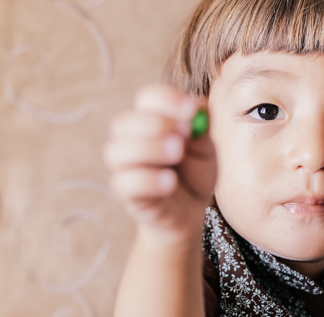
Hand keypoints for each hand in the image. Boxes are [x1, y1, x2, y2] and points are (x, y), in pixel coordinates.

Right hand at [104, 83, 216, 243]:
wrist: (190, 211)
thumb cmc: (194, 174)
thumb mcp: (205, 151)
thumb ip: (202, 131)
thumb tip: (200, 107)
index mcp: (151, 118)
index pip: (147, 98)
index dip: (167, 100)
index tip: (191, 109)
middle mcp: (130, 138)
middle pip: (125, 122)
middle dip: (155, 124)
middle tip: (184, 134)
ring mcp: (123, 165)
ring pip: (117, 151)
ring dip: (148, 149)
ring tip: (177, 155)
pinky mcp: (125, 192)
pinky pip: (124, 182)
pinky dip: (147, 180)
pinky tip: (170, 182)